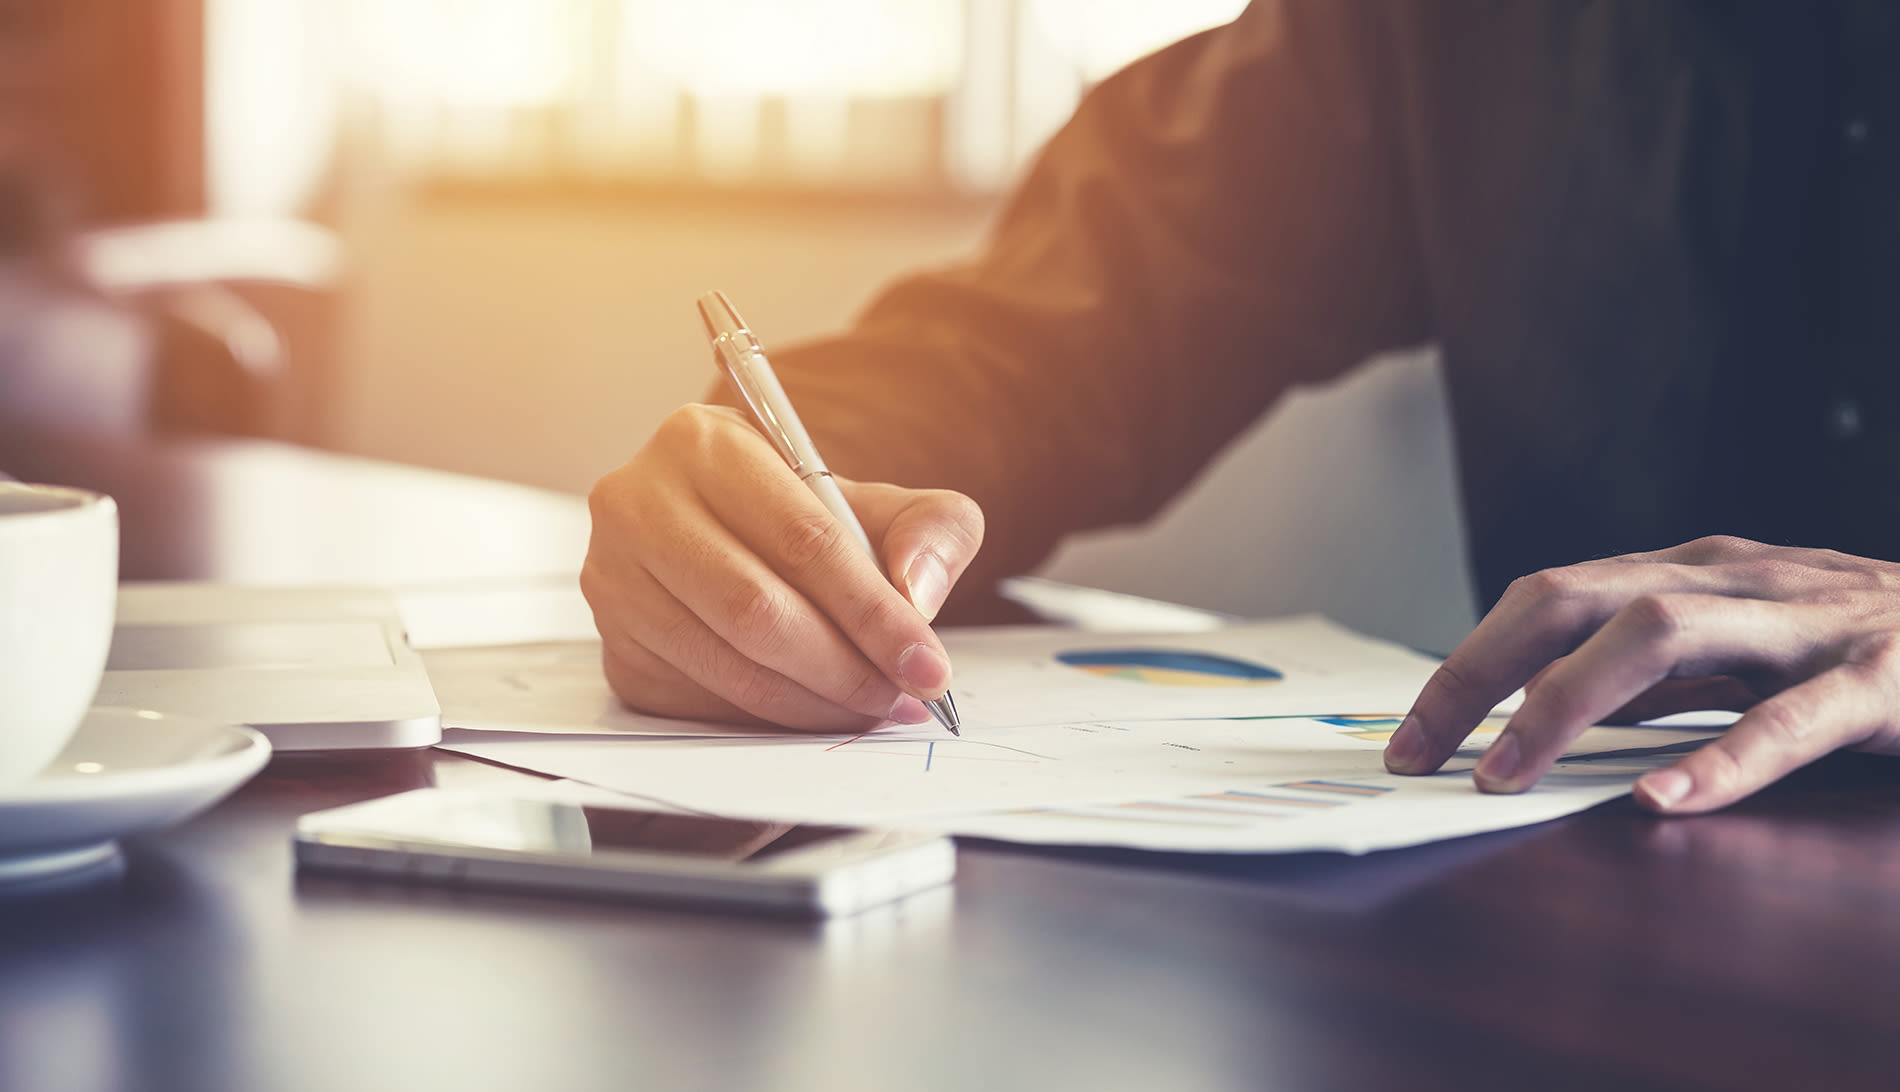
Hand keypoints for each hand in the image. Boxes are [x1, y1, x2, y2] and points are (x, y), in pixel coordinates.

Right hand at [582, 404, 982, 730]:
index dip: (873, 611)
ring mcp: (613, 580)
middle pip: (756, 609)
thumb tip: (917, 592)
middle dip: (846, 668)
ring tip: (871, 708)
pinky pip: (699, 700)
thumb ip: (932, 528)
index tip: (926, 662)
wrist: (740, 541)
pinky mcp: (615, 647)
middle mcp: (637, 503)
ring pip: (727, 662)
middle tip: (903, 697)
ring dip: (813, 702)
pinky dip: (769, 718)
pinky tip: (815, 711)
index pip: (803, 539)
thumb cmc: (811, 522)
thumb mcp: (885, 505)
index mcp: (704, 442)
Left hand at [1382, 536, 1899, 812]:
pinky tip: (1663, 802)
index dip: (1465, 664)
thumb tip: (1535, 719)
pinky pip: (1793, 718)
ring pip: (1661, 634)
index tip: (1409, 737)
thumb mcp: (1738, 645)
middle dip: (1480, 674)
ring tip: (1505, 775)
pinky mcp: (1882, 681)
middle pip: (1572, 599)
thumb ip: (1649, 674)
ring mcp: (1805, 624)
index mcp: (1688, 571)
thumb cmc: (1854, 642)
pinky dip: (1722, 759)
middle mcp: (1732, 580)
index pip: (1544, 598)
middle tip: (1420, 754)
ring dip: (1566, 705)